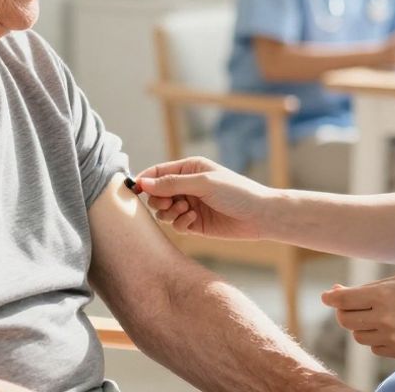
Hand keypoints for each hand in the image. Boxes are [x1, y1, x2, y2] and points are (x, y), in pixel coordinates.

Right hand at [134, 157, 276, 239]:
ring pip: (163, 211)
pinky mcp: (195, 224)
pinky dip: (180, 223)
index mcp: (189, 168)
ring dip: (170, 213)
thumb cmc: (236, 192)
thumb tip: (143, 183)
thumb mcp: (203, 183)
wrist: (259, 216)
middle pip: (156, 194)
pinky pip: (176, 225)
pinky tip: (194, 221)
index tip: (135, 191)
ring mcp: (190, 205)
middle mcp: (187, 186)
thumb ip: (172, 183)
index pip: (157, 172)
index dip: (144, 181)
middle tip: (170, 204)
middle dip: (158, 200)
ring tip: (186, 211)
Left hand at [320, 274, 394, 359]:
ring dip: (361, 326)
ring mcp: (393, 338)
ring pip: (359, 337)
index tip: (327, 295)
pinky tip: (392, 327)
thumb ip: (370, 288)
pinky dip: (377, 339)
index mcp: (384, 296)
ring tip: (378, 315)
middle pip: (345, 321)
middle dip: (343, 312)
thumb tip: (338, 292)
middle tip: (351, 304)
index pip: (343, 299)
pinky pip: (376, 348)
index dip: (330, 297)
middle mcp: (385, 318)